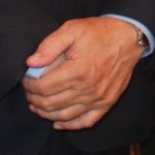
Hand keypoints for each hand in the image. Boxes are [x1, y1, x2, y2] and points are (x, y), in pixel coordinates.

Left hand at [22, 16, 144, 129]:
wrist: (128, 38)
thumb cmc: (99, 32)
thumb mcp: (72, 29)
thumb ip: (50, 45)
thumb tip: (31, 63)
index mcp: (78, 71)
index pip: (43, 87)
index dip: (29, 86)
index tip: (26, 80)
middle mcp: (88, 89)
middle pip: (50, 104)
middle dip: (34, 99)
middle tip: (29, 92)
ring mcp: (99, 99)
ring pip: (64, 115)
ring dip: (46, 113)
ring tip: (37, 105)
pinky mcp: (107, 103)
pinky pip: (85, 121)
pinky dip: (69, 125)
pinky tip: (58, 122)